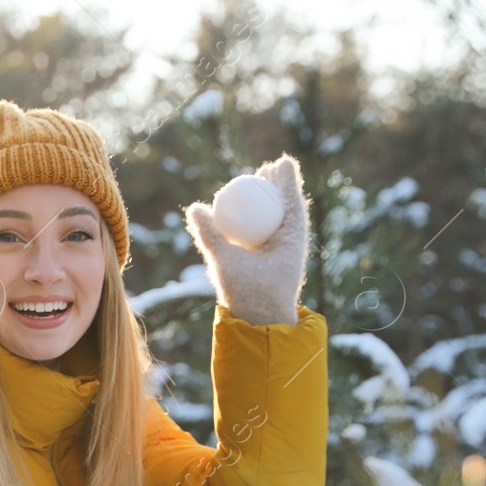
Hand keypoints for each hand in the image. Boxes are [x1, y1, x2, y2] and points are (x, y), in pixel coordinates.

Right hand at [183, 153, 309, 326]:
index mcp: (291, 239)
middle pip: (286, 208)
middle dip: (279, 187)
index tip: (279, 163)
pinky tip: (246, 218)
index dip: (286, 180)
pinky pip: (267, 236)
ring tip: (260, 187)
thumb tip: (193, 208)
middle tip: (266, 170)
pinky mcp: (271, 264)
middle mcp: (289, 244)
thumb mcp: (227, 263)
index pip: (291, 201)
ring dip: (270, 204)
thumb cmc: (249, 293)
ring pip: (277, 222)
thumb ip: (210, 235)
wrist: (259, 323)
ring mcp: (281, 253)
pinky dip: (260, 222)